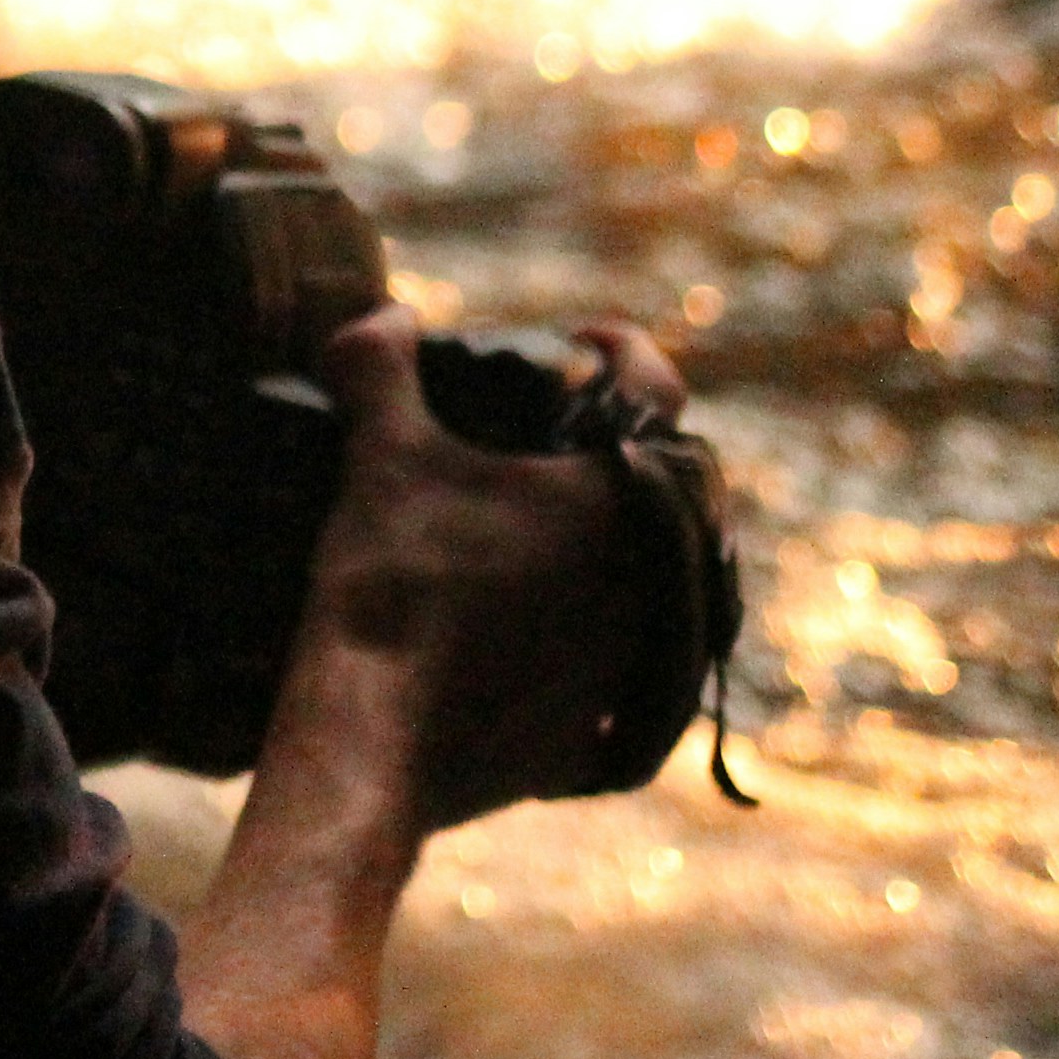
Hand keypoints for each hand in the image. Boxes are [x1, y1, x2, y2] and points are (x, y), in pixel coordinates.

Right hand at [178, 309, 694, 1058]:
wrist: (376, 744)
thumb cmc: (392, 586)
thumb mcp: (380, 456)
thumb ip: (380, 365)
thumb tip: (383, 314)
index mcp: (627, 496)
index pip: (655, 385)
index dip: (617, 344)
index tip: (575, 339)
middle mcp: (662, 576)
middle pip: (682, 483)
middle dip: (632, 446)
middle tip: (567, 431)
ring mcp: (648, 658)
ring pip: (674, 574)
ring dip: (632, 538)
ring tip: (565, 522)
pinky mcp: (617, 725)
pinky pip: (644, 660)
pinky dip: (613, 628)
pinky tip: (557, 618)